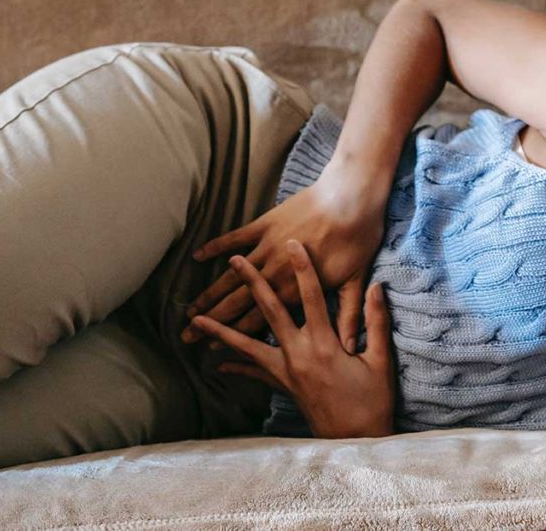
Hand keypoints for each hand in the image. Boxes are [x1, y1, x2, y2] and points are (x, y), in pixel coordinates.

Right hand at [183, 162, 388, 352]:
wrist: (351, 196)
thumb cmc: (358, 238)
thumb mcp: (355, 281)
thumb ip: (346, 317)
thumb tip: (349, 349)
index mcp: (296, 291)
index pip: (258, 320)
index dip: (234, 335)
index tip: (213, 348)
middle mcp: (275, 273)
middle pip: (236, 302)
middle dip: (211, 321)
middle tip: (186, 336)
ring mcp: (267, 247)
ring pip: (232, 276)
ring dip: (209, 292)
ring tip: (189, 308)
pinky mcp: (265, 225)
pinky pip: (234, 237)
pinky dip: (216, 247)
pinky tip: (197, 257)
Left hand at [191, 239, 395, 438]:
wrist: (355, 441)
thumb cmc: (372, 401)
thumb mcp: (380, 360)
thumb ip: (374, 321)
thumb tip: (376, 287)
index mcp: (324, 344)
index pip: (312, 296)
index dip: (303, 268)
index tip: (293, 244)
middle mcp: (299, 354)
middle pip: (270, 312)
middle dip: (252, 285)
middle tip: (236, 263)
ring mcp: (286, 372)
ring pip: (247, 346)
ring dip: (221, 330)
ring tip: (196, 319)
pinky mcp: (283, 387)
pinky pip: (254, 374)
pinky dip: (236, 368)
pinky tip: (217, 364)